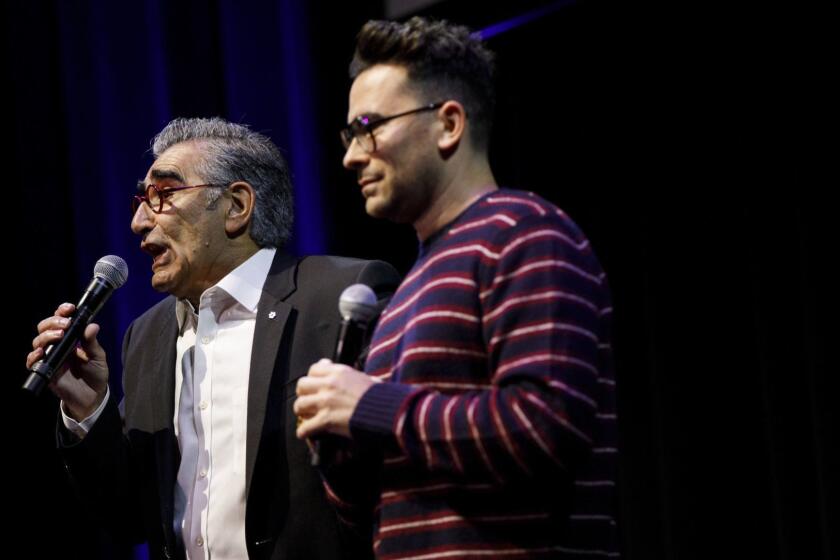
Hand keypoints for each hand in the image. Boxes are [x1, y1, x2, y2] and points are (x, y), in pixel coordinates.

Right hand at [26, 303, 109, 419]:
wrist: (92, 396)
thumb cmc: (96, 374)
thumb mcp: (98, 357)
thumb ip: (92, 342)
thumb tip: (92, 325)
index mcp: (71, 338)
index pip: (61, 320)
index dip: (62, 312)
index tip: (69, 309)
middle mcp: (58, 345)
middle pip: (45, 327)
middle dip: (53, 322)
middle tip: (65, 325)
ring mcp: (51, 357)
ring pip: (38, 341)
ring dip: (46, 336)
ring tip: (58, 336)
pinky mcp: (46, 371)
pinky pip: (32, 362)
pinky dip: (34, 356)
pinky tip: (41, 353)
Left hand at [294, 359, 375, 438]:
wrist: (387, 412)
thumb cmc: (381, 397)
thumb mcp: (366, 378)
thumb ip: (351, 376)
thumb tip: (348, 376)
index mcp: (339, 372)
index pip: (314, 368)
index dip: (313, 377)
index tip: (316, 383)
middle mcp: (329, 384)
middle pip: (302, 385)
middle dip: (304, 394)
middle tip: (309, 400)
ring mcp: (326, 402)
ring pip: (299, 405)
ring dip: (303, 412)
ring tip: (308, 416)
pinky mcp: (326, 420)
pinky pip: (305, 427)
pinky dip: (305, 432)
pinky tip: (308, 433)